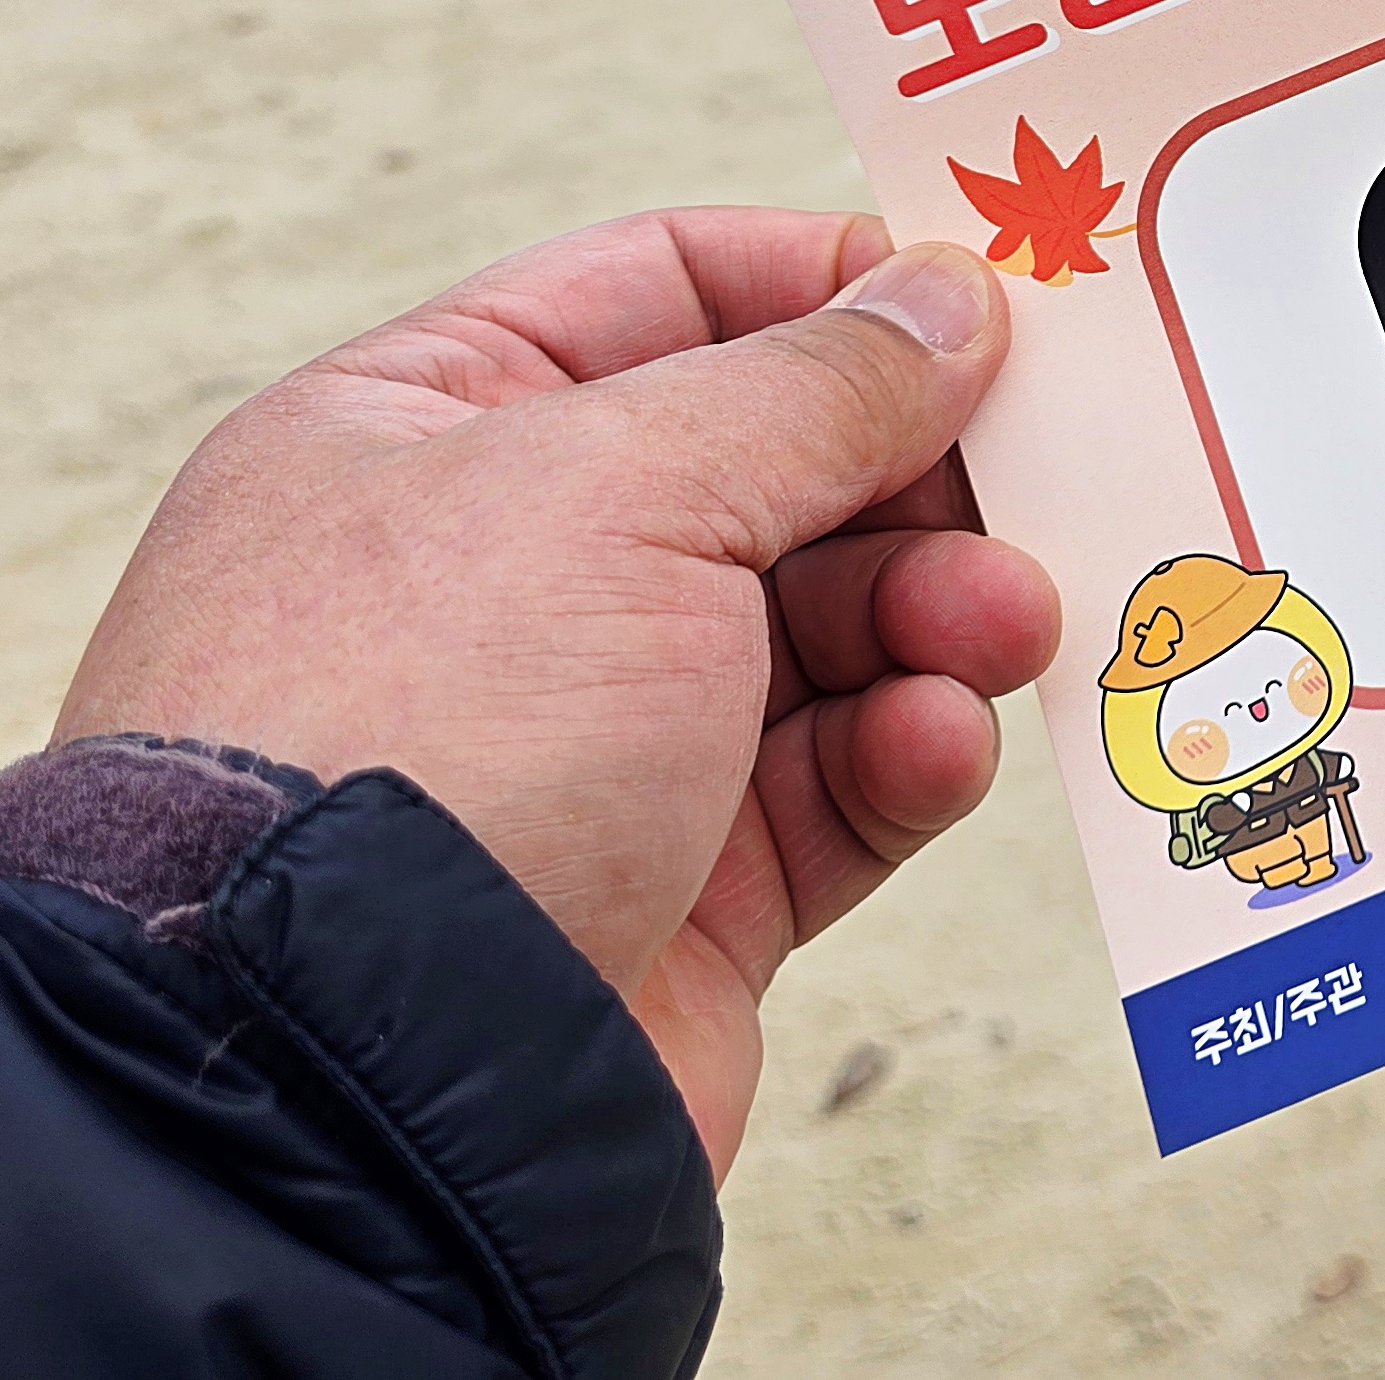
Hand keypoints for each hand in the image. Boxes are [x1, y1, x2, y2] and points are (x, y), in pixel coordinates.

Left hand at [55, 211, 1059, 1174]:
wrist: (347, 1097)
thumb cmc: (421, 735)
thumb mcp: (624, 487)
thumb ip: (815, 384)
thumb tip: (945, 299)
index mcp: (424, 431)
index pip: (660, 291)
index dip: (828, 286)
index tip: (980, 305)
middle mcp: (501, 580)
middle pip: (773, 469)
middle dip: (917, 474)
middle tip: (1037, 480)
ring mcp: (589, 742)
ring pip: (829, 630)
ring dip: (936, 613)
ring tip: (999, 627)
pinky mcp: (676, 893)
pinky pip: (837, 788)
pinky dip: (907, 755)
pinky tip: (931, 746)